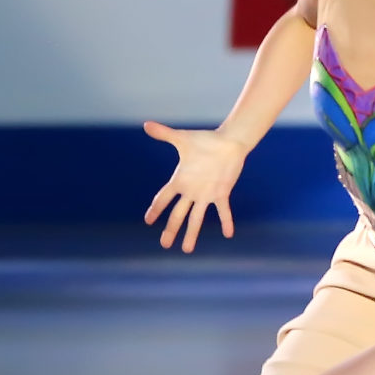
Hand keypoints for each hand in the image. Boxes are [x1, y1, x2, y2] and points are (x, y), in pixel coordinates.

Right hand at [143, 122, 246, 251]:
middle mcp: (191, 191)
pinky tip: (228, 234)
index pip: (164, 198)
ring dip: (191, 233)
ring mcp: (206, 194)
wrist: (229, 142)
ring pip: (196, 218)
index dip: (156, 209)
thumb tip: (146, 124)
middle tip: (164, 245)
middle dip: (170, 229)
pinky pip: (223, 211)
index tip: (148, 221)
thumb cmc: (205, 140)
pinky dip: (225, 221)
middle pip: (177, 214)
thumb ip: (164, 134)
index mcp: (180, 180)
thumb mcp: (182, 139)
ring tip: (187, 250)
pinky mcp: (221, 193)